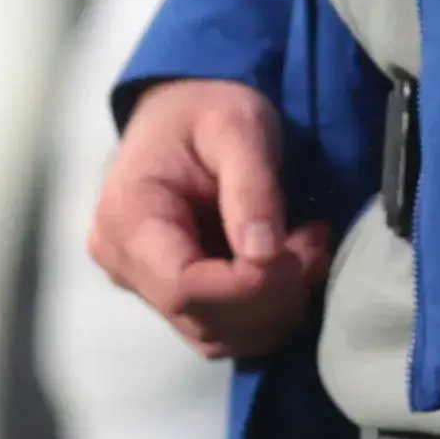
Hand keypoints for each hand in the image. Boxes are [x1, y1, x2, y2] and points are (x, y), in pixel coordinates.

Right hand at [88, 77, 334, 360]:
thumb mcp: (238, 126)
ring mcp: (142, 283)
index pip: (185, 287)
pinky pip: (219, 325)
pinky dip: (263, 309)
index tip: (300, 250)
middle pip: (200, 319)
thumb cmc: (208, 104)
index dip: (248, 287)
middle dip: (271, 295)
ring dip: (273, 307)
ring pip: (214, 334)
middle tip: (316, 243)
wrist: (185, 103)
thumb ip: (251, 186)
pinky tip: (290, 265)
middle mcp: (123, 263)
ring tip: (308, 248)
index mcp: (127, 220)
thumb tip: (263, 255)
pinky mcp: (169, 291)